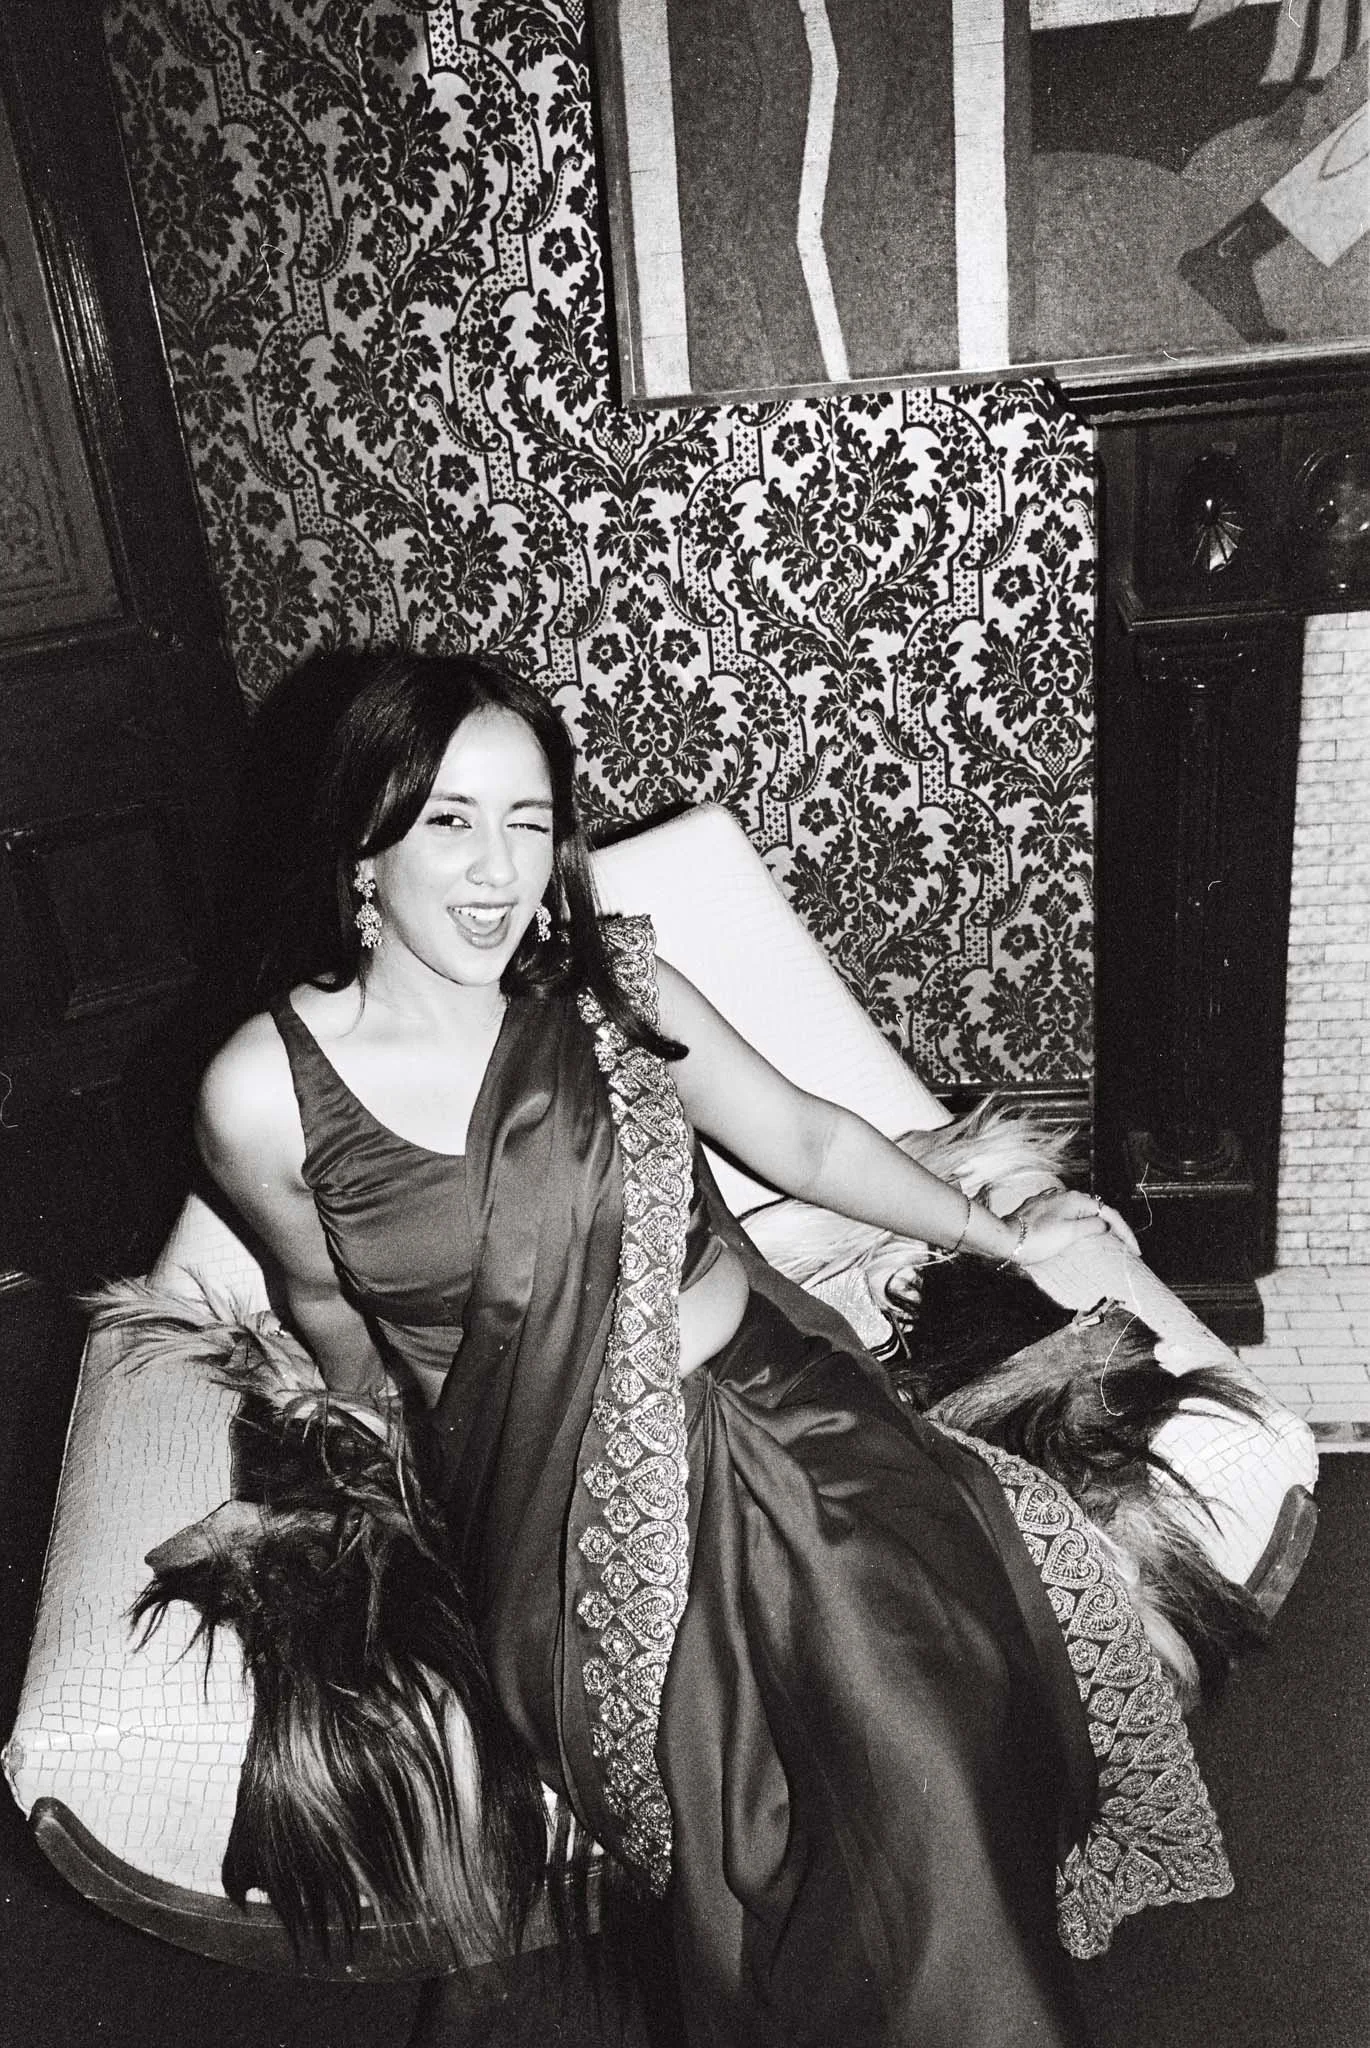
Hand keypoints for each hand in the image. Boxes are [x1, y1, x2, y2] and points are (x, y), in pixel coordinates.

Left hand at [1005, 1187, 1139, 1265]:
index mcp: (1075, 1200)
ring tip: (1105, 1244)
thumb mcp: (1070, 1234)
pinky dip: (1078, 1227)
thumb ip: (1092, 1227)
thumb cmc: (1037, 1238)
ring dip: (1095, 1227)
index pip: (1109, 1214)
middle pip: (1096, 1211)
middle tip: (1124, 1247)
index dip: (1125, 1232)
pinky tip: (1079, 1237)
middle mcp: (1064, 1196)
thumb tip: (1104, 1226)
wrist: (1005, 1239)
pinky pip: (1067, 1218)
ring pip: (1081, 1214)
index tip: (1134, 1251)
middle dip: (1112, 1228)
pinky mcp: (1040, 1211)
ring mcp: (1051, 1203)